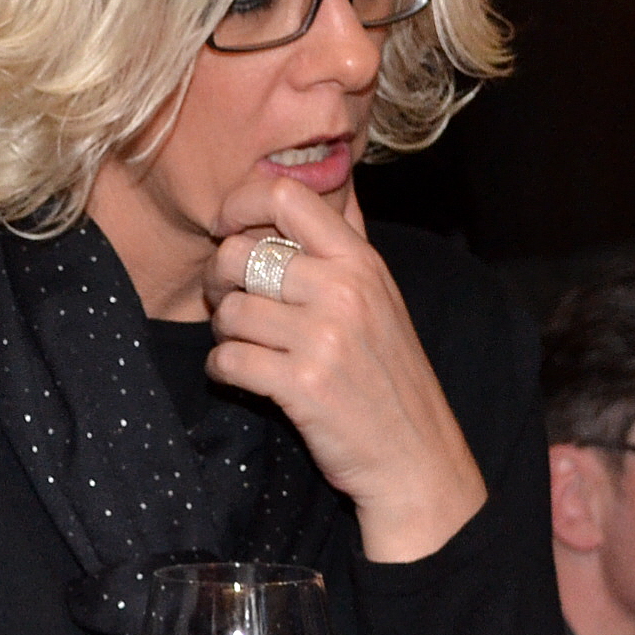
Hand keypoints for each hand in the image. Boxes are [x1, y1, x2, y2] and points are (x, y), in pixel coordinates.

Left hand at [204, 177, 487, 563]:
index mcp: (362, 262)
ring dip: (223, 332)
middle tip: (228, 300)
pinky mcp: (304, 386)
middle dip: (218, 278)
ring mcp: (325, 339)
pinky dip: (222, 369)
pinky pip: (228, 360)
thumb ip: (349, 240)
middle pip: (239, 253)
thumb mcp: (381, 295)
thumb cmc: (389, 375)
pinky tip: (239, 376)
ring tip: (243, 345)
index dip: (240, 203)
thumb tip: (333, 177)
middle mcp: (345, 291)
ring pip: (230, 311)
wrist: (416, 457)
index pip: (287, 195)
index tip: (227, 227)